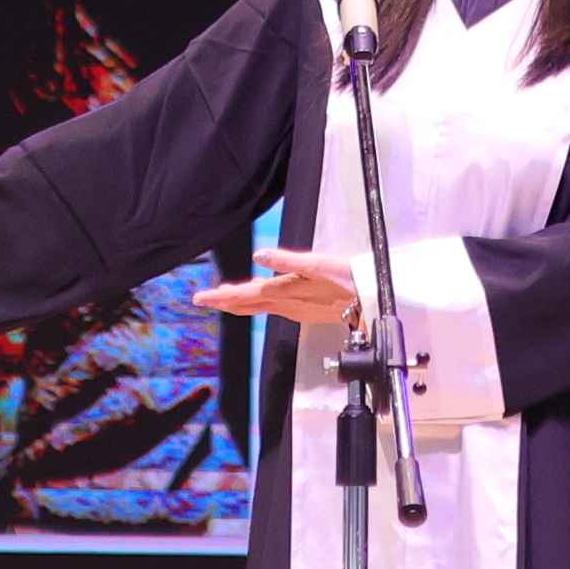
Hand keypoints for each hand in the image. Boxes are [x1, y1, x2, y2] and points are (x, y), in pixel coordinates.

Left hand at [198, 246, 358, 330]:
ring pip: (258, 308)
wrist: (369, 300)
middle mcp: (285, 304)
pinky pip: (271, 308)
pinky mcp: (303, 311)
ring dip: (238, 303)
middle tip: (202, 300)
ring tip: (222, 298)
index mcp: (284, 292)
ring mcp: (294, 310)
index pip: (245, 295)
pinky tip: (256, 300)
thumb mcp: (316, 265)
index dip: (222, 297)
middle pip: (247, 304)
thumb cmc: (346, 279)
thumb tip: (259, 256)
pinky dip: (256, 304)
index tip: (200, 298)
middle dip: (224, 301)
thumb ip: (286, 261)